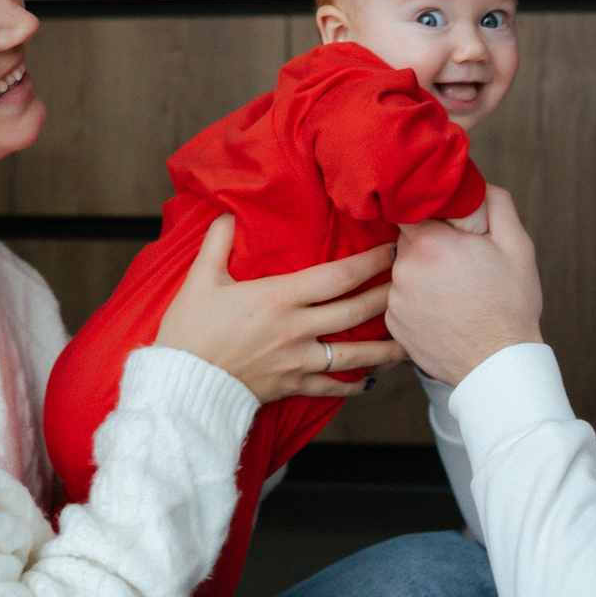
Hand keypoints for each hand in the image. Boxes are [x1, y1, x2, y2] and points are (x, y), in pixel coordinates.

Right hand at [156, 215, 404, 403]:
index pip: (338, 276)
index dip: (370, 262)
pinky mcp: (293, 386)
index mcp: (279, 297)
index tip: (392, 250)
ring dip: (386, 348)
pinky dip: (355, 385)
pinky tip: (370, 381)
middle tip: (414, 283)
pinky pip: (333, 386)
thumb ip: (218, 242)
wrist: (181, 386)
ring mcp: (298, 361)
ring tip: (410, 340)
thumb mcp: (200, 279)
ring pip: (355, 355)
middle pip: (356, 311)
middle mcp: (297, 329)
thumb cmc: (188, 332)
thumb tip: (227, 210)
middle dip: (388, 295)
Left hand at [387, 185, 543, 385]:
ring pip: (404, 271)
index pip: (411, 208)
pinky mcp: (393, 325)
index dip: (429, 212)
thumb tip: (475, 183)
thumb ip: (495, 204)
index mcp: (430, 244)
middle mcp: (404, 269)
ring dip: (423, 274)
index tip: (445, 222)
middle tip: (460, 261)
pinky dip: (418, 301)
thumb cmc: (510, 306)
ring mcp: (395, 300)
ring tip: (455, 292)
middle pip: (407, 240)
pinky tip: (444, 312)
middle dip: (430, 244)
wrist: (497, 366)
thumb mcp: (517, 246)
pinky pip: (401, 300)